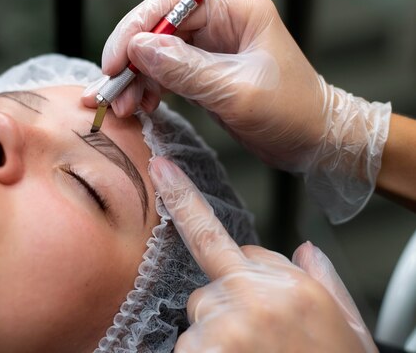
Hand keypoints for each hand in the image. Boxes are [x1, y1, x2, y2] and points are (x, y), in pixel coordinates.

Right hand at [84, 0, 389, 221]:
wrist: (314, 141)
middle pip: (158, 28)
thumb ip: (185, 70)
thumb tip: (139, 48)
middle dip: (130, 59)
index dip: (136, 29)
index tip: (115, 61)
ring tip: (122, 106)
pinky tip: (141, 106)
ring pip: (157, 53)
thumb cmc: (292, 112)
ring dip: (135, 79)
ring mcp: (211, 47)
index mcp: (236, 10)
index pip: (171, 4)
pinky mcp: (205, 71)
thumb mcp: (235, 92)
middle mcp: (221, 22)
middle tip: (109, 89)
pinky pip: (166, 73)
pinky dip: (149, 89)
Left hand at [148, 156, 377, 351]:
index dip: (184, 202)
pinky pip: (187, 348)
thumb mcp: (346, 326)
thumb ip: (322, 283)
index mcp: (284, 283)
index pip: (215, 234)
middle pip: (207, 287)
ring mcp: (223, 329)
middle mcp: (249, 298)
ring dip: (216, 340)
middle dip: (225, 308)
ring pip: (197, 321)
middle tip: (261, 340)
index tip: (160, 171)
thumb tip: (307, 251)